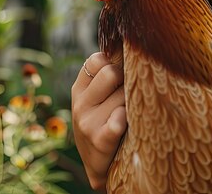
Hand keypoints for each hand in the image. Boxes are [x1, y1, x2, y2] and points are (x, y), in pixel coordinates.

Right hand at [72, 52, 126, 190]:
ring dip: (132, 103)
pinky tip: (128, 125)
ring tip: (131, 115)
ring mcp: (87, 122)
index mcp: (79, 89)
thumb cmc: (104, 124)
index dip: (113, 63)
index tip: (122, 74)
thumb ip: (106, 77)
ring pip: (122, 96)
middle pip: (111, 73)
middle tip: (131, 95)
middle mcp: (80, 103)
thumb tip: (131, 44)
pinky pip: (120, 118)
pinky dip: (127, 119)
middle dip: (126, 81)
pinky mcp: (100, 139)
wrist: (99, 166)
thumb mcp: (96, 100)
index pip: (96, 59)